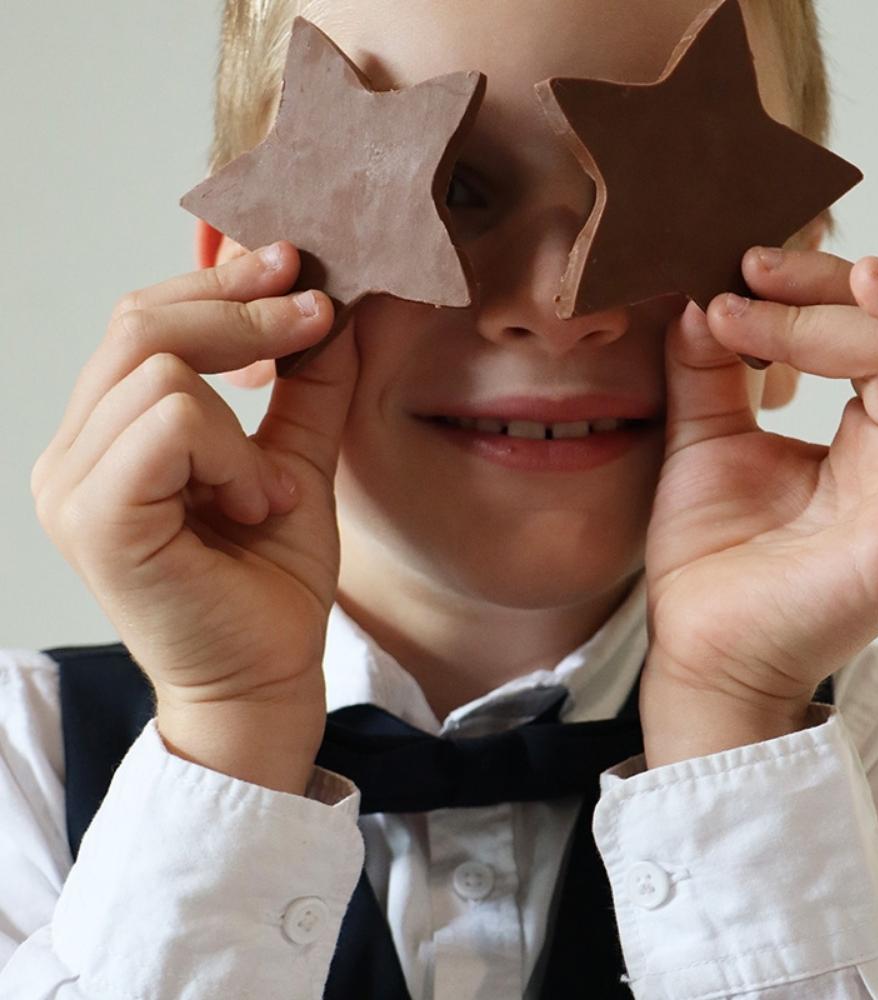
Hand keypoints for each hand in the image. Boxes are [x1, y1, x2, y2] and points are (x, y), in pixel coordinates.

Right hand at [31, 243, 357, 755]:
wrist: (265, 676)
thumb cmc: (271, 579)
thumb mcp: (298, 458)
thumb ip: (307, 384)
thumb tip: (333, 303)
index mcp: (112, 434)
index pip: (145, 320)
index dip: (223, 287)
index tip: (297, 268)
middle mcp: (75, 451)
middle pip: (140, 322)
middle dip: (242, 312)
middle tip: (315, 318)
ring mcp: (73, 484)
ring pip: (158, 367)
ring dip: (243, 421)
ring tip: (270, 490)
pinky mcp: (93, 518)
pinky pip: (170, 424)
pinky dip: (231, 454)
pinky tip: (255, 505)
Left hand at [641, 247, 877, 762]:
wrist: (697, 642)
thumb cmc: (712, 549)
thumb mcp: (703, 440)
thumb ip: (708, 371)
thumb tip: (701, 295)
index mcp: (874, 434)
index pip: (876, 335)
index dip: (816, 292)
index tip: (742, 270)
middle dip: (840, 300)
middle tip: (757, 273)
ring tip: (866, 278)